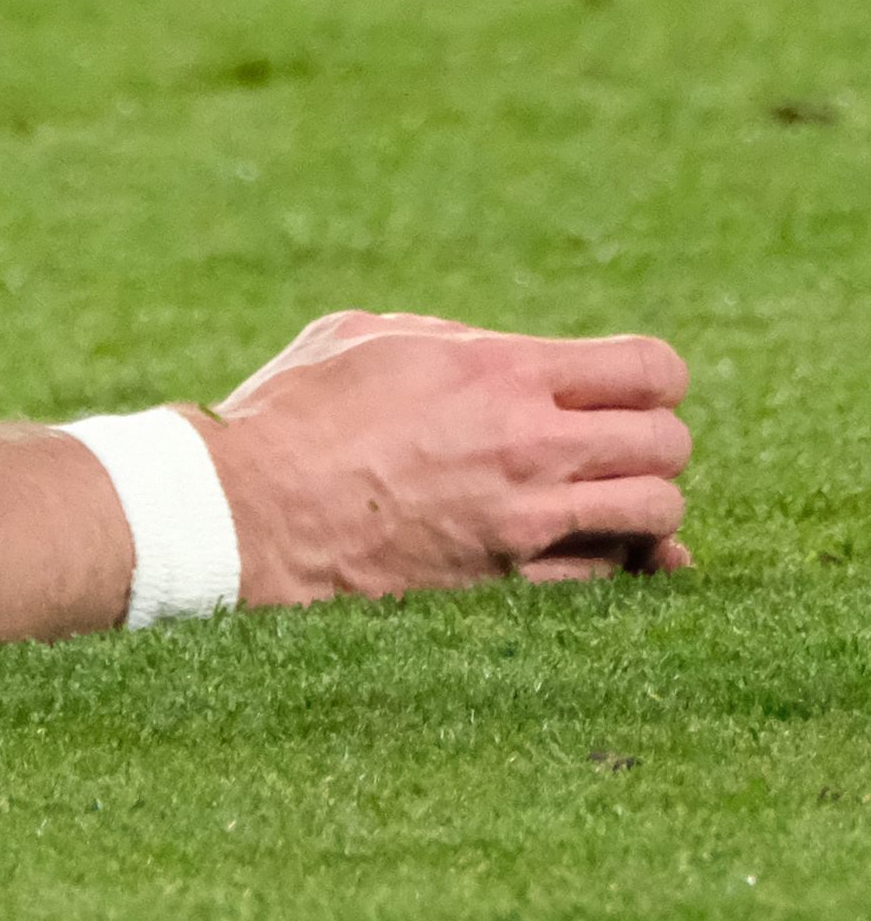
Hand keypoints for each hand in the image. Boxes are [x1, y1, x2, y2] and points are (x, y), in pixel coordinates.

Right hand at [197, 309, 692, 604]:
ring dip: (643, 505)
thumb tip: (500, 357)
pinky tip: (589, 550)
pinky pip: (610, 579)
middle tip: (606, 445)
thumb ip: (453, 340)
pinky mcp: (509, 584)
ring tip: (602, 500)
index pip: (650, 369)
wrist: (250, 512)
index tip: (623, 387)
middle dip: (651, 439)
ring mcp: (525, 522)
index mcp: (499, 372)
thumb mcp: (364, 336)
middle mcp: (529, 446)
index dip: (651, 376)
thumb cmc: (293, 414)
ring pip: (659, 514)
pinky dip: (614, 563)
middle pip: (670, 442)